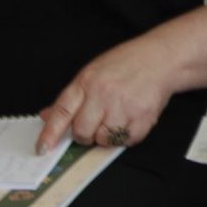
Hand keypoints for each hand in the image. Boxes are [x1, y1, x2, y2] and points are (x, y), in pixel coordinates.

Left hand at [37, 37, 178, 154]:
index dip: (50, 134)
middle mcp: (104, 94)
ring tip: (117, 117)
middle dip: (85, 134)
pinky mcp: (143, 118)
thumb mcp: (93, 72)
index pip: (62, 112)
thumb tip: (47, 116)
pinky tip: (130, 118)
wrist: (163, 58)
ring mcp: (124, 106)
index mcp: (87, 81)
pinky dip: (127, 136)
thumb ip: (71, 97)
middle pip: (82, 132)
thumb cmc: (128, 63)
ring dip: (107, 135)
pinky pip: (126, 141)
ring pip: (104, 140)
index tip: (42, 148)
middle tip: (96, 123)